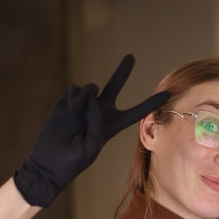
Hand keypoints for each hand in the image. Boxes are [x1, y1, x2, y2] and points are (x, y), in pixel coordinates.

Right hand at [14, 54, 169, 207]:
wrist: (50, 161)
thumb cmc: (74, 161)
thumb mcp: (91, 148)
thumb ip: (96, 124)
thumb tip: (92, 100)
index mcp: (112, 125)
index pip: (135, 112)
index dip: (150, 103)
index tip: (167, 93)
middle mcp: (100, 112)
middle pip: (114, 86)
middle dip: (122, 71)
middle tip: (130, 57)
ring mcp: (84, 105)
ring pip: (92, 87)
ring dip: (87, 97)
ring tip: (76, 113)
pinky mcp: (68, 101)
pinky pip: (75, 88)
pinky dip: (74, 96)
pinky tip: (69, 108)